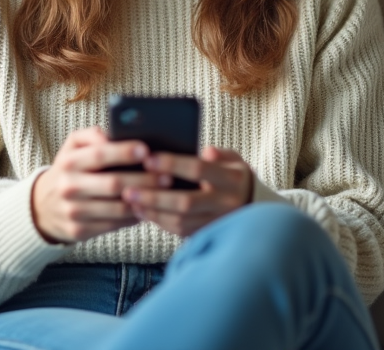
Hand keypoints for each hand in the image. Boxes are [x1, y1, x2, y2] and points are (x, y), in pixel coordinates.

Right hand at [32, 126, 170, 244]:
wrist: (42, 206)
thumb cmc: (70, 169)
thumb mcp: (73, 147)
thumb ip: (93, 134)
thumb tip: (115, 135)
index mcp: (69, 162)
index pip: (100, 154)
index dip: (124, 152)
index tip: (147, 149)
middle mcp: (69, 186)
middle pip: (114, 184)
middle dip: (144, 180)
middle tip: (167, 176)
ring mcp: (73, 211)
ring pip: (117, 208)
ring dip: (144, 201)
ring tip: (164, 194)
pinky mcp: (79, 231)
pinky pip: (114, 224)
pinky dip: (133, 216)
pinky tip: (147, 208)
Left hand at [123, 146, 253, 236]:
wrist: (255, 207)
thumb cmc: (235, 176)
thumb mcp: (235, 160)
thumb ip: (220, 154)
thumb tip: (206, 151)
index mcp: (232, 178)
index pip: (198, 169)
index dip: (173, 164)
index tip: (148, 159)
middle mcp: (226, 203)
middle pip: (186, 201)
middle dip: (155, 195)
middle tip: (129, 189)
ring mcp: (217, 221)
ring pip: (181, 220)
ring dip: (153, 211)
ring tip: (131, 201)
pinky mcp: (208, 233)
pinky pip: (181, 231)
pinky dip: (160, 222)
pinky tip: (143, 212)